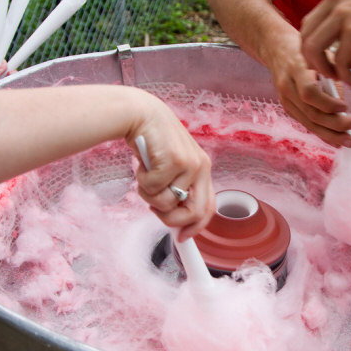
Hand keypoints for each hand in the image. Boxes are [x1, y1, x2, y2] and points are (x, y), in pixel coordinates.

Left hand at [0, 58, 7, 90]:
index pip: (0, 64)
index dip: (4, 65)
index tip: (1, 70)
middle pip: (7, 73)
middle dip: (11, 73)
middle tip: (8, 75)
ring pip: (7, 83)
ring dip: (10, 83)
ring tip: (8, 86)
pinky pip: (2, 92)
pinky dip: (6, 92)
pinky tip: (6, 91)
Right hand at [127, 97, 214, 240]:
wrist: (141, 114)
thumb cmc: (154, 142)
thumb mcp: (172, 166)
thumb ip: (178, 187)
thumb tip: (175, 220)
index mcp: (203, 169)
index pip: (208, 207)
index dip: (196, 227)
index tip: (183, 237)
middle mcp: (201, 167)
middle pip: (194, 212)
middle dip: (171, 220)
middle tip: (154, 209)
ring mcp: (189, 164)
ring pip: (168, 203)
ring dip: (150, 196)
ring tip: (146, 177)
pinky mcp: (173, 160)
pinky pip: (153, 189)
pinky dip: (142, 183)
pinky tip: (142, 166)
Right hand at [264, 33, 350, 147]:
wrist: (277, 49)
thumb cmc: (305, 48)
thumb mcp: (321, 53)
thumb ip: (334, 73)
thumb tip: (347, 102)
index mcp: (296, 69)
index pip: (309, 93)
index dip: (328, 103)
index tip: (346, 106)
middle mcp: (287, 87)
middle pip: (311, 113)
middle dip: (336, 124)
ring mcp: (285, 100)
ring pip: (309, 123)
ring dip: (331, 134)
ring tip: (349, 141)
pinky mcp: (288, 108)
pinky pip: (306, 124)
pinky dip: (322, 133)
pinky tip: (336, 140)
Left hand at [300, 0, 350, 86]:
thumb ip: (345, 33)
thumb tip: (335, 58)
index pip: (308, 25)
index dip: (309, 47)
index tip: (321, 62)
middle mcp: (335, 3)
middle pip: (306, 38)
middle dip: (312, 61)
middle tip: (327, 74)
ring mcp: (343, 16)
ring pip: (314, 50)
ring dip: (323, 69)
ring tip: (338, 78)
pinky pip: (338, 62)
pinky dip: (344, 77)